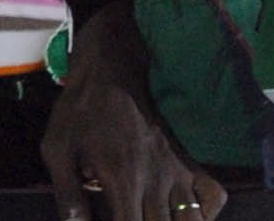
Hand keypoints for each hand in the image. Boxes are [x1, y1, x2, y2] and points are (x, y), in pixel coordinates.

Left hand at [39, 5, 227, 220]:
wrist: (113, 67)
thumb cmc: (82, 108)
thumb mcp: (59, 148)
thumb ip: (68, 194)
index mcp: (123, 180)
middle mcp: (157, 181)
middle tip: (130, 213)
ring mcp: (179, 170)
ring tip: (152, 215)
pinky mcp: (190, 159)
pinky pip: (214, 196)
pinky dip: (205, 213)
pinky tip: (183, 213)